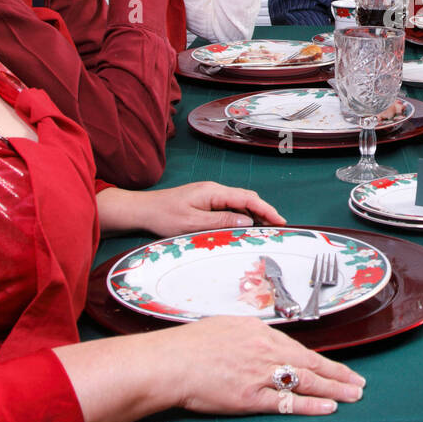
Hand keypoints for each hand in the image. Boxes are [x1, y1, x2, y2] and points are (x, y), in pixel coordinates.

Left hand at [96, 182, 286, 235]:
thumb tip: (247, 220)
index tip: (280, 220)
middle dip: (264, 212)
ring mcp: (210, 196)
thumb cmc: (163, 215)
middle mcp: (214, 190)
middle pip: (246, 199)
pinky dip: (240, 217)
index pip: (247, 198)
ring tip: (265, 230)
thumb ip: (221, 221)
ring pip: (239, 204)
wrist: (142, 210)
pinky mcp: (205, 202)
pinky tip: (244, 227)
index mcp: (213, 192)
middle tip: (277, 228)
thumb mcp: (193, 222)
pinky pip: (228, 208)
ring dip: (253, 216)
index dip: (266, 209)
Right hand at [165, 315, 364, 415]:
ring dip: (334, 389)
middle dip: (338, 374)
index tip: (337, 366)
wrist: (170, 362)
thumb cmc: (190, 345)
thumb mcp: (227, 326)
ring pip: (306, 381)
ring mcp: (260, 374)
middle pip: (311, 363)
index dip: (322, 359)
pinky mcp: (251, 397)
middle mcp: (265, 351)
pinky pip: (287, 402)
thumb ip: (249, 333)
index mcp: (260, 332)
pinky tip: (328, 407)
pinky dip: (310, 405)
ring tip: (353, 395)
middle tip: (359, 382)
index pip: (299, 348)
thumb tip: (262, 337)